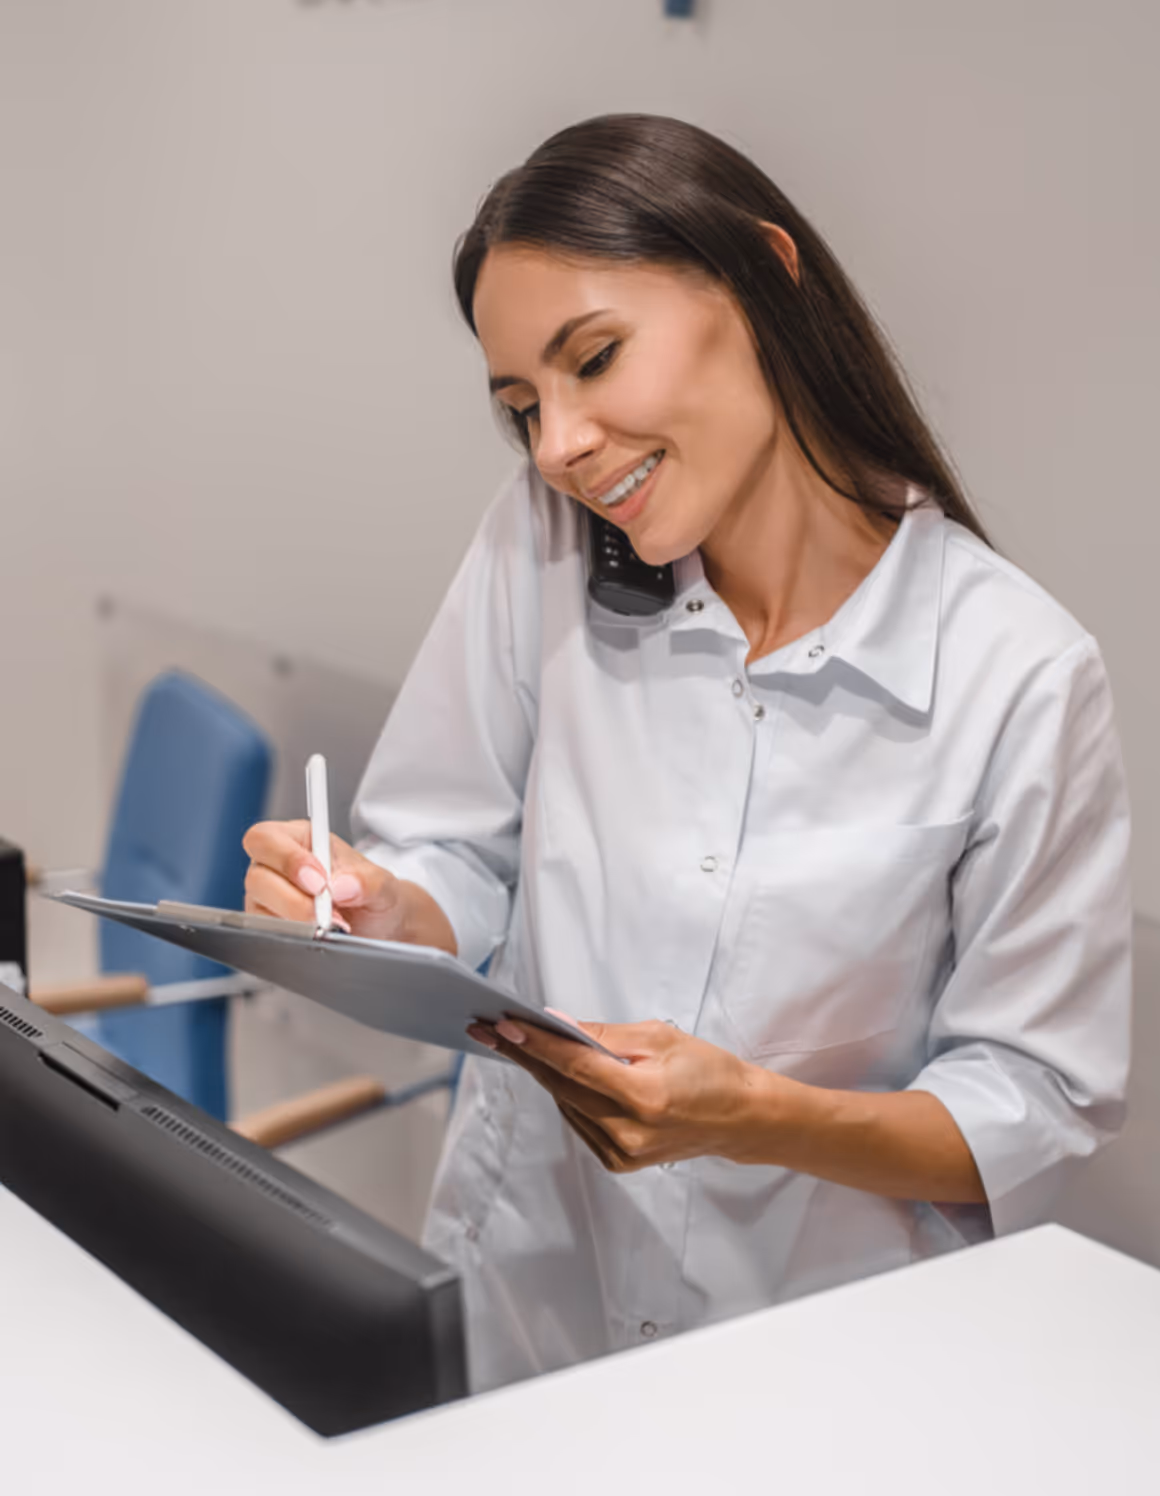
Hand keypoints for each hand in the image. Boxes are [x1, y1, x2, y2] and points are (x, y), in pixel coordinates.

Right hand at [242, 819, 415, 942]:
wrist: (380, 925)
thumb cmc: (372, 893)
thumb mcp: (381, 883)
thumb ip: (366, 881)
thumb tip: (341, 886)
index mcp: (300, 839)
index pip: (266, 838)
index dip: (287, 859)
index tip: (319, 880)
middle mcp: (276, 867)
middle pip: (256, 877)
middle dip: (292, 899)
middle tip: (324, 912)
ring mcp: (268, 898)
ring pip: (258, 909)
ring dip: (295, 921)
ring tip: (330, 925)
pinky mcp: (269, 926)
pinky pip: (266, 934)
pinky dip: (293, 937)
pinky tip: (317, 936)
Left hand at [466, 1015, 766, 1171]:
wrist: (739, 1118)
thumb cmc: (707, 1071)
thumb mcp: (659, 1037)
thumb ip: (604, 1036)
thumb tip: (558, 1024)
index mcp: (642, 1097)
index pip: (575, 1066)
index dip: (535, 1044)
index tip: (503, 1026)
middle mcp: (628, 1132)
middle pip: (561, 1086)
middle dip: (524, 1055)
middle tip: (489, 1029)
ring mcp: (622, 1152)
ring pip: (566, 1104)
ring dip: (544, 1073)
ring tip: (521, 1044)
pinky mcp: (619, 1163)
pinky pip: (579, 1122)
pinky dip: (567, 1095)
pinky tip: (560, 1074)